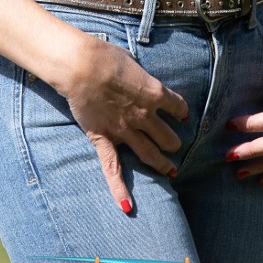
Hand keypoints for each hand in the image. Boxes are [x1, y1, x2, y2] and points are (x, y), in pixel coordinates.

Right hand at [58, 34, 188, 213]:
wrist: (81, 66)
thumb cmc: (105, 56)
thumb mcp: (131, 61)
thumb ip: (139, 76)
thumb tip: (139, 78)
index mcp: (154, 93)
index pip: (178, 107)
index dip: (180, 111)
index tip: (180, 113)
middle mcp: (144, 115)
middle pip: (168, 136)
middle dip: (173, 141)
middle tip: (174, 143)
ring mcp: (125, 131)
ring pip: (150, 154)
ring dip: (162, 163)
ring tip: (171, 171)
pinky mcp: (105, 139)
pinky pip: (113, 168)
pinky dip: (119, 188)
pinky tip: (126, 206)